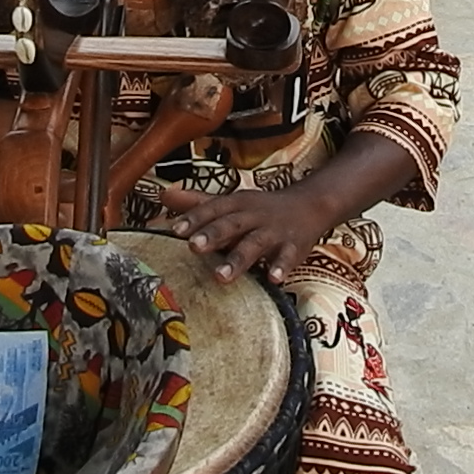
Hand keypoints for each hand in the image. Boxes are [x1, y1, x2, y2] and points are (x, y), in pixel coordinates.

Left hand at [161, 185, 333, 284]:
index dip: (194, 218)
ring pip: (255, 244)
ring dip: (239, 259)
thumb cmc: (261, 208)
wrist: (309, 205)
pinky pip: (288, 257)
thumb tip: (164, 194)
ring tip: (221, 276)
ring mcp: (275, 231)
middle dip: (212, 235)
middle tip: (192, 247)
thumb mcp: (232, 202)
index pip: (213, 208)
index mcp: (237, 203)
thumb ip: (199, 203)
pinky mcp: (294, 247)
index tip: (174, 230)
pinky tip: (273, 279)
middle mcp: (254, 215)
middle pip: (231, 224)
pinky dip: (281, 267)